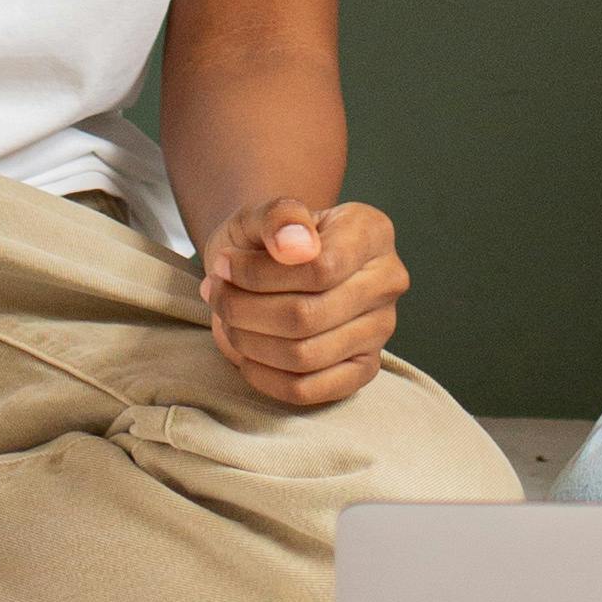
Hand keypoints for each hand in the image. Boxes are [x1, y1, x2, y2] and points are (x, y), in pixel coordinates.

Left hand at [198, 197, 405, 407]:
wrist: (272, 263)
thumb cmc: (270, 237)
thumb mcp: (264, 211)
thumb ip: (280, 216)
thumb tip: (296, 245)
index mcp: (372, 233)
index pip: (320, 269)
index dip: (260, 274)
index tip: (223, 264)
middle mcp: (387, 282)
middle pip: (307, 316)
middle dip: (244, 309)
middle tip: (215, 294)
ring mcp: (379, 330)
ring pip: (305, 356)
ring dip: (249, 342)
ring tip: (226, 319)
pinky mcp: (362, 370)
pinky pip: (308, 389)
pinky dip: (265, 377)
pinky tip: (244, 353)